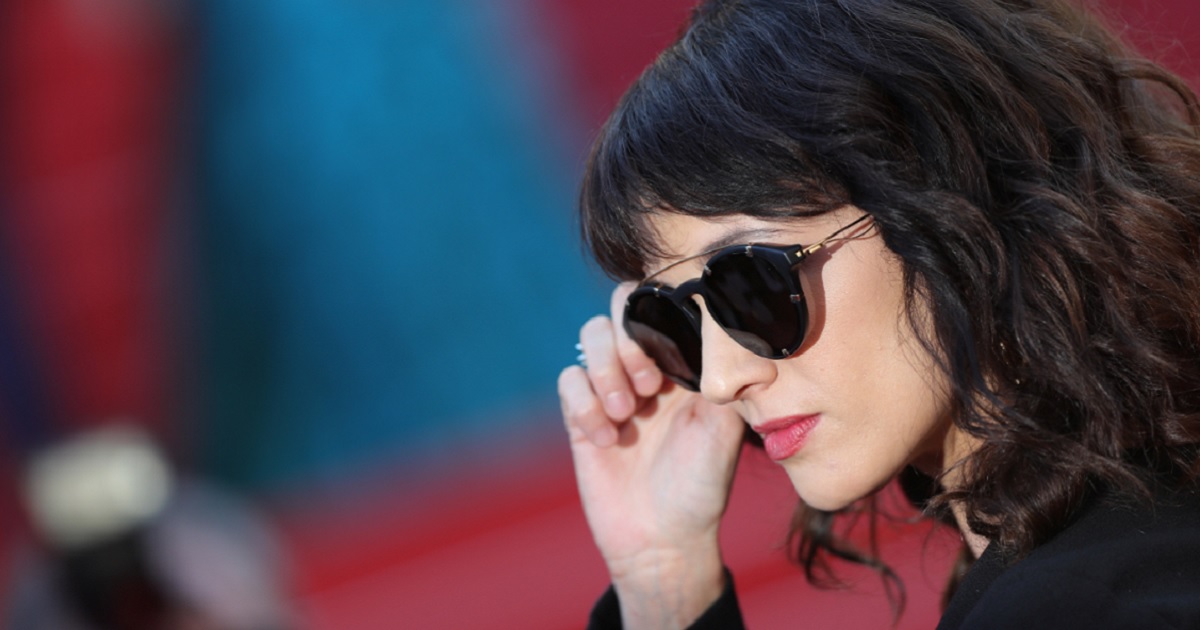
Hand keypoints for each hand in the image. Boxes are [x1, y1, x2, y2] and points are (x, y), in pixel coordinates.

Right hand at [559, 282, 744, 627]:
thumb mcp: (726, 429)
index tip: (672, 357)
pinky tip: (606, 438)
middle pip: (620, 308)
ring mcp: (611, 388)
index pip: (664, 305)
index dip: (661, 316)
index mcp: (684, 361)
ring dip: (605, 368)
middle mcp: (647, 367)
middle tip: (647, 385)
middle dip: (628, 339)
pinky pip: (568, 380)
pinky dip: (584, 404)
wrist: (664, 539)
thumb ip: (725, 377)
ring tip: (625, 412)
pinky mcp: (581, 415)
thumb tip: (726, 328)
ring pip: (589, 337)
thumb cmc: (703, 485)